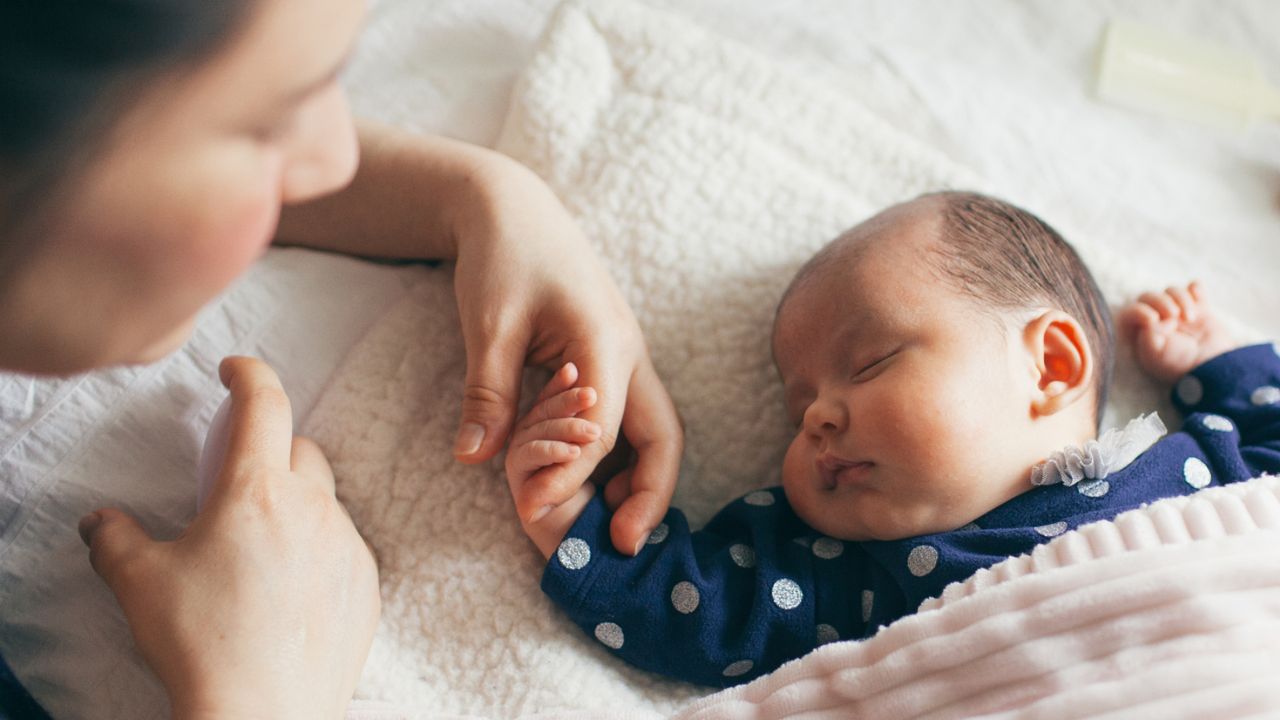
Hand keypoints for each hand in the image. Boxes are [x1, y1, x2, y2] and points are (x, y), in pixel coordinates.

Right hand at [78, 357, 379, 719]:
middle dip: (273, 452)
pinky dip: (320, 552)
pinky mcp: (368, 584)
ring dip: (298, 509)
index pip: (264, 404)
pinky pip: (346, 548)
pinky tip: (290, 590)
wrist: (263, 713)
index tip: (236, 369)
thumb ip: (115, 539)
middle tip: (240, 485)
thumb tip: (102, 521)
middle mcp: (313, 508)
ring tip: (260, 555)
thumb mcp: (139, 584)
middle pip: (301, 451)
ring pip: (327, 502)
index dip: (250, 374)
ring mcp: (348, 545)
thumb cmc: (201, 643)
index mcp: (257, 491)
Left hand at [450, 160, 681, 555]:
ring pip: (653, 427)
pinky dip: (621, 455)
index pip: (603, 428)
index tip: (532, 511)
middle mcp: (627, 351)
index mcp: (603, 340)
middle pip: (662, 433)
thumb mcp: (488, 324)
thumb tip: (474, 459)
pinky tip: (593, 483)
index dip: (571, 475)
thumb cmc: (503, 256)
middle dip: (651, 493)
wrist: (512, 207)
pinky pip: (631, 415)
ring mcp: (625, 354)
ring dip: (641, 478)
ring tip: (612, 526)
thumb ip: (488, 393)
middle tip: (623, 545)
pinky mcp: (609, 357)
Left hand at [1119, 281, 1235, 382]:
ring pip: (1171, 291)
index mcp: (1140, 333)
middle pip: (1148, 296)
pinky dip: (1196, 289)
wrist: (1213, 366)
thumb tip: (1152, 316)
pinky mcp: (1198, 308)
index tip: (1153, 319)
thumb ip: (1146, 333)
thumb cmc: (1179, 363)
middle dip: (1161, 301)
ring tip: (1190, 318)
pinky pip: (1194, 288)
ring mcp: (1177, 313)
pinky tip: (1199, 297)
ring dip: (1181, 298)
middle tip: (1174, 315)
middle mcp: (1156, 320)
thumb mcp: (1155, 354)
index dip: (1138, 310)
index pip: (1129, 311)